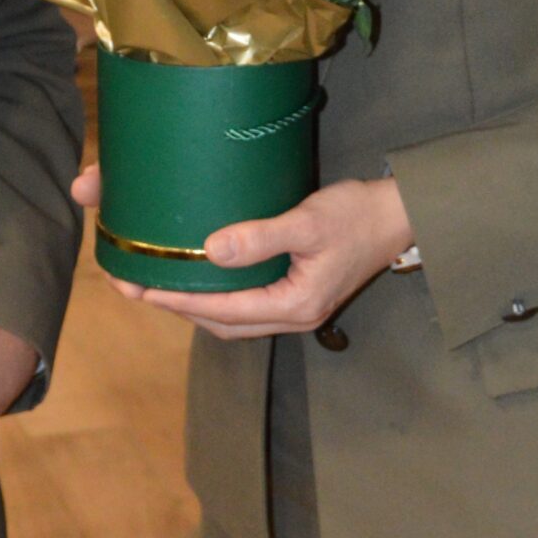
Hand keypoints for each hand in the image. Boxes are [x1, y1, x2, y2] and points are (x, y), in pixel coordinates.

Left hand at [100, 176, 413, 340]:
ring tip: (161, 285)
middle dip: (179, 308)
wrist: (401, 215)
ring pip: (236, 318)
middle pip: (224, 323)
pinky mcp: (300, 294)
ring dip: (197, 305)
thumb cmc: (358, 215)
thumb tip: (210, 250)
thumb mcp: (308, 221)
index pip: (223, 311)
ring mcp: (298, 308)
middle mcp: (295, 316)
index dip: (179, 301)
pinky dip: (220, 296)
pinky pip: (249, 304)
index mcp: (295, 305)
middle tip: (137, 288)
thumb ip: (260, 237)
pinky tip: (203, 276)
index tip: (141, 289)